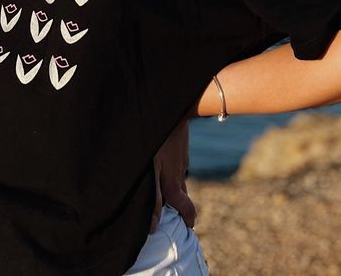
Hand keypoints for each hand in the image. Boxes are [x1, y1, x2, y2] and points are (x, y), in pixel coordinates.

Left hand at [150, 113, 195, 232]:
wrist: (172, 112)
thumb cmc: (158, 141)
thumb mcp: (152, 171)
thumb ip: (153, 197)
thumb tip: (154, 224)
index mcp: (172, 184)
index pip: (184, 207)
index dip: (187, 219)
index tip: (189, 228)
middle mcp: (179, 173)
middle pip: (183, 195)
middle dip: (183, 208)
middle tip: (181, 217)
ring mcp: (181, 160)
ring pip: (179, 179)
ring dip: (176, 190)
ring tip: (167, 194)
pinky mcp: (180, 149)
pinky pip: (177, 166)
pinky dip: (172, 173)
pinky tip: (164, 168)